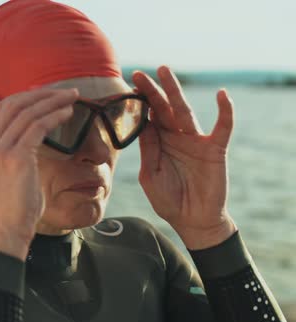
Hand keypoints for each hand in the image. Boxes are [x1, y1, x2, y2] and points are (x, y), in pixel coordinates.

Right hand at [0, 87, 78, 259]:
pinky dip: (54, 115)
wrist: (5, 233)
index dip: (23, 99)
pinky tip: (67, 113)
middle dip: (40, 95)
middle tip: (62, 92)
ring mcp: (0, 151)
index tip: (44, 97)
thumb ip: (14, 159)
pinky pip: (38, 126)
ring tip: (71, 98)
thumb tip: (32, 146)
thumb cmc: (13, 212)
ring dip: (52, 101)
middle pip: (12, 105)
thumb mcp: (6, 180)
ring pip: (27, 112)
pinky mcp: (16, 158)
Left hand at [132, 66, 237, 249]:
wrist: (192, 220)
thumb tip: (142, 125)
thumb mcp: (150, 175)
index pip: (148, 117)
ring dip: (175, 91)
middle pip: (163, 108)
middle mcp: (175, 137)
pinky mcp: (214, 149)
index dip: (138, 102)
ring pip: (185, 111)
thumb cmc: (168, 200)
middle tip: (139, 73)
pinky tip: (222, 95)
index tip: (127, 85)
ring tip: (165, 71)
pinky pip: (222, 127)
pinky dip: (225, 111)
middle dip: (152, 90)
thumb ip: (147, 151)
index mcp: (158, 143)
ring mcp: (195, 141)